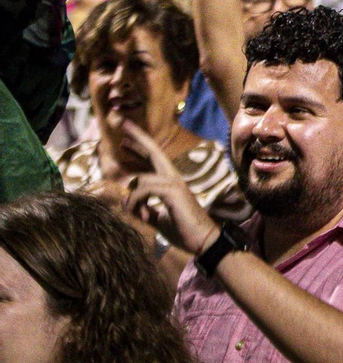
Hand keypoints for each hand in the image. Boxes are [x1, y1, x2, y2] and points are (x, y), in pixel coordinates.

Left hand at [121, 120, 218, 254]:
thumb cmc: (183, 230)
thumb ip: (142, 208)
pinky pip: (143, 191)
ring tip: (141, 217)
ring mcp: (174, 183)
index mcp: (170, 182)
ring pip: (140, 180)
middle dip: (137, 136)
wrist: (203, 241)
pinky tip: (143, 217)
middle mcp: (173, 177)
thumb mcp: (157, 219)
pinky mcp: (173, 192)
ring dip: (133, 201)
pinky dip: (137, 204)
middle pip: (153, 151)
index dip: (139, 147)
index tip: (124, 139)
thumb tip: (124, 200)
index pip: (153, 159)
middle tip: (120, 121)